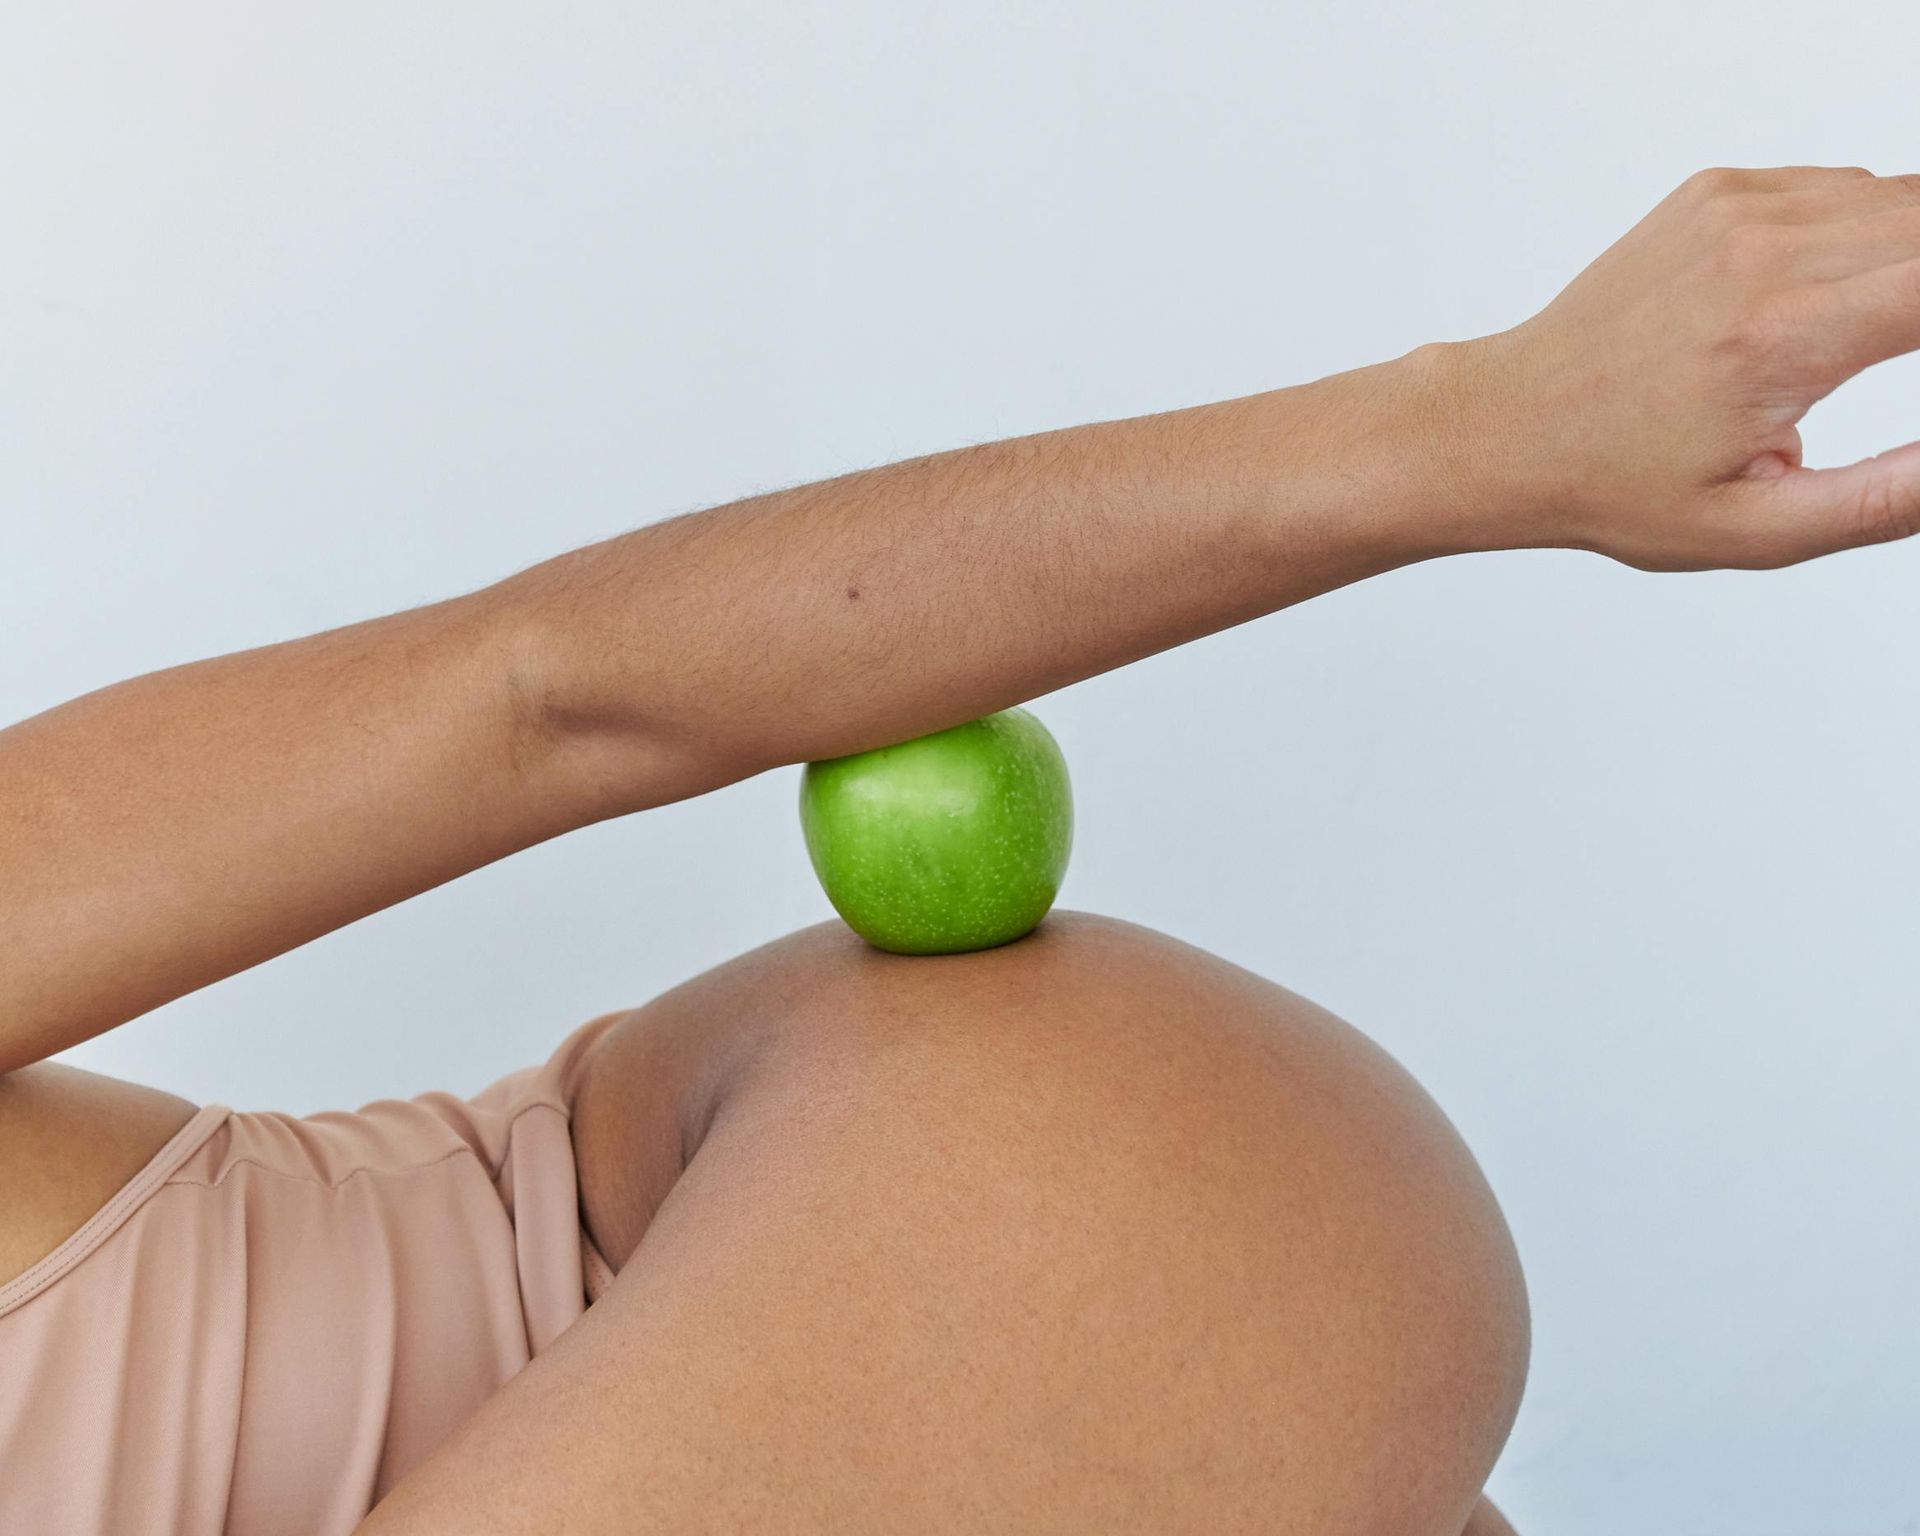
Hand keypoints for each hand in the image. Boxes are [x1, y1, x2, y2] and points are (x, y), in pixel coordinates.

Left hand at [1454, 165, 1919, 570]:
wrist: (1509, 426)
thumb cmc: (1616, 484)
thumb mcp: (1756, 528)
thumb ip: (1884, 499)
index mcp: (1780, 338)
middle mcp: (1763, 253)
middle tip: (1895, 356)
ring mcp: (1737, 210)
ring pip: (1900, 200)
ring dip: (1912, 261)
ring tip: (1855, 345)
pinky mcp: (1718, 191)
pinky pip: (1839, 189)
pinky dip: (1860, 233)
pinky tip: (1814, 302)